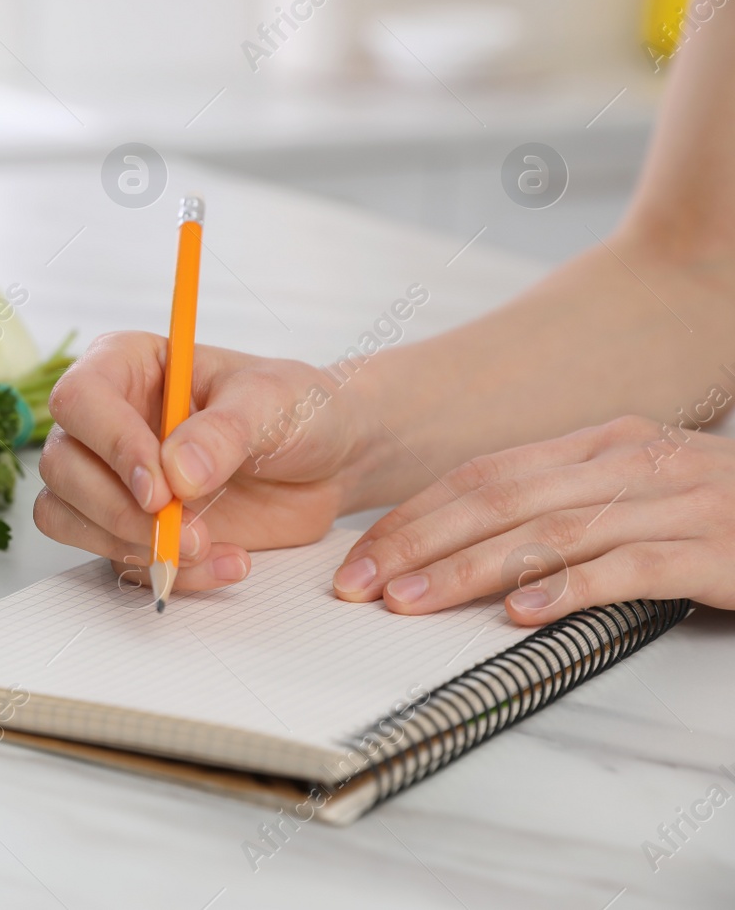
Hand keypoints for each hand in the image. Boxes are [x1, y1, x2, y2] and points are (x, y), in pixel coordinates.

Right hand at [34, 331, 373, 592]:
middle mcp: (107, 420)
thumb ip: (223, 431)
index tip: (159, 487)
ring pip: (66, 515)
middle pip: (62, 466)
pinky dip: (164, 572)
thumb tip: (176, 471)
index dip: (110, 445)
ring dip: (128, 545)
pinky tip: (226, 561)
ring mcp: (112, 476)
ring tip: (207, 548)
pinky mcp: (128, 525)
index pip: (80, 399)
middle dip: (117, 509)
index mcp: (127, 366)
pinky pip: (113, 558)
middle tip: (181, 529)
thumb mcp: (271, 403)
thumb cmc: (295, 408)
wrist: (328, 461)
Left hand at [332, 415, 734, 622]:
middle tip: (361, 584)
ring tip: (413, 602)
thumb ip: (564, 506)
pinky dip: (568, 589)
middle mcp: (629, 460)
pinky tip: (521, 614)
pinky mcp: (713, 548)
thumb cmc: (724, 517)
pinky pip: (628, 567)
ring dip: (470, 570)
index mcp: (602, 444)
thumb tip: (472, 547)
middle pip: (498, 497)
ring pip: (548, 531)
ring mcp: (674, 500)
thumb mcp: (638, 493)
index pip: (483, 474)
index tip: (360, 556)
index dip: (414, 515)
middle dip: (418, 542)